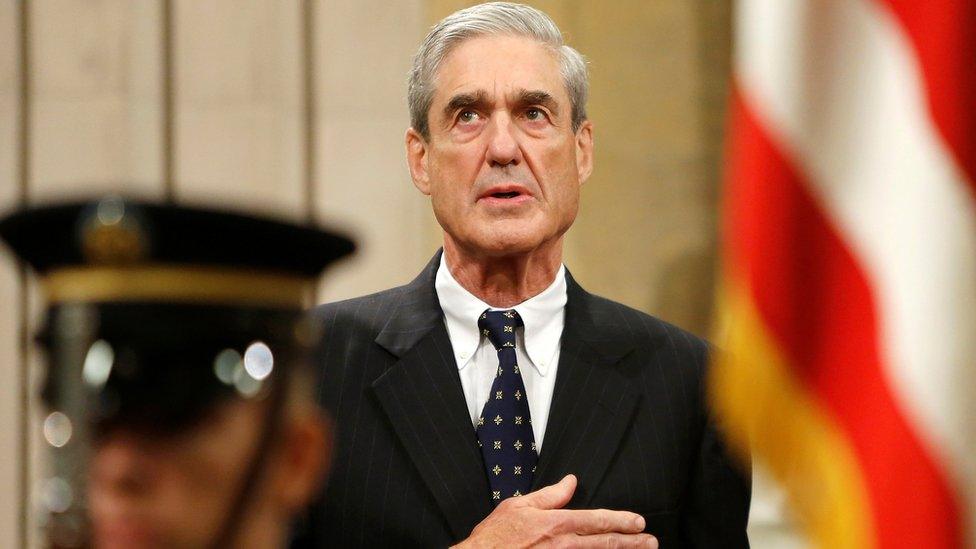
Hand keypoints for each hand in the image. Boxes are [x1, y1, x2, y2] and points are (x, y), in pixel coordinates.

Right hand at [454, 474, 657, 547]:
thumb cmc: (495, 536)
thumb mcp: (519, 506)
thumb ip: (549, 495)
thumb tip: (570, 482)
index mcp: (556, 524)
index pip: (597, 520)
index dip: (621, 521)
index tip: (639, 522)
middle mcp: (563, 545)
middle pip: (605, 543)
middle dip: (632, 542)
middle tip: (651, 542)